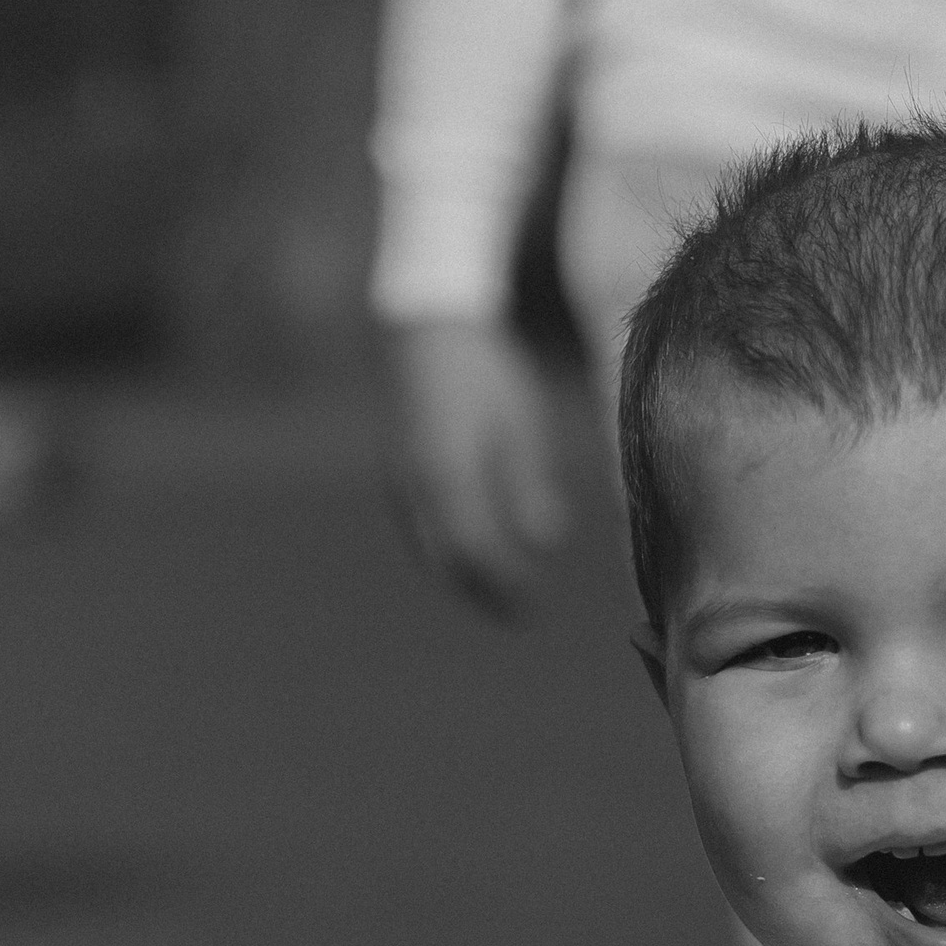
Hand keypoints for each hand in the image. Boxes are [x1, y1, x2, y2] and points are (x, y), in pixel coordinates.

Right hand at [381, 315, 568, 615]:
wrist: (430, 330)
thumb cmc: (487, 373)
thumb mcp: (519, 423)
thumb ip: (528, 483)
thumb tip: (547, 541)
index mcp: (446, 473)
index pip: (474, 549)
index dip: (504, 583)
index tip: (534, 606)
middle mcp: (414, 485)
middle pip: (446, 559)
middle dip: (484, 592)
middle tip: (522, 615)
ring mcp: (399, 481)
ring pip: (429, 548)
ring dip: (464, 576)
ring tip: (503, 596)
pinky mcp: (398, 476)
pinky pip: (420, 530)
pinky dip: (448, 552)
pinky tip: (477, 557)